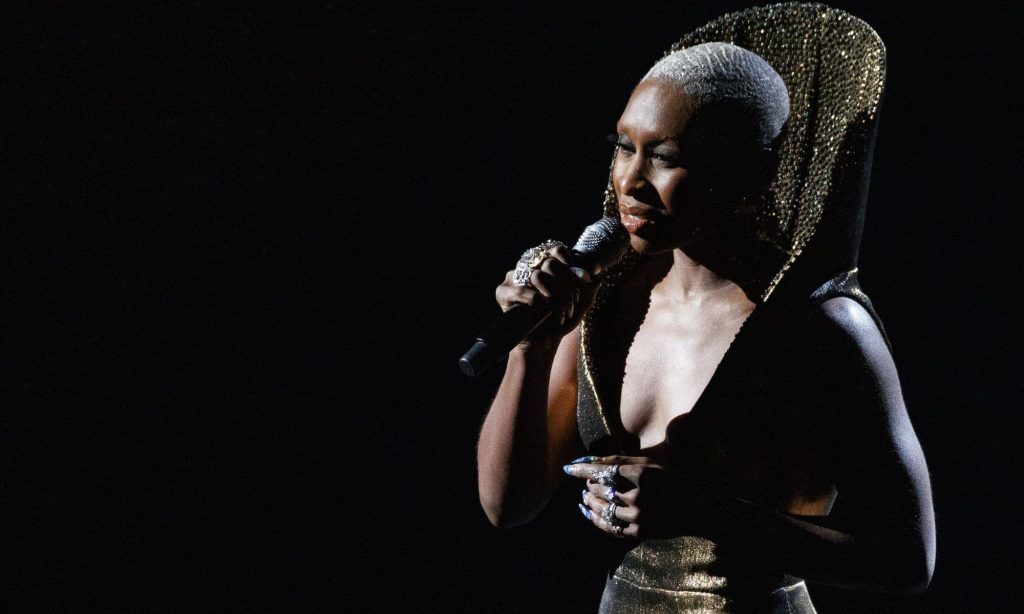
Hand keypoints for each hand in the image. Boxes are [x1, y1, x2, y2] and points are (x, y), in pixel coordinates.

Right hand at [495, 243, 596, 351]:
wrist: (545, 340)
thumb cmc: (562, 316)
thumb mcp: (584, 299)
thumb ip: (591, 282)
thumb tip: (593, 271)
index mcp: (545, 262)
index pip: (556, 249)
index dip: (571, 262)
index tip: (583, 279)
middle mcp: (528, 266)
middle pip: (549, 263)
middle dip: (566, 284)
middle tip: (574, 300)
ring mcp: (513, 277)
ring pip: (537, 275)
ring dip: (555, 296)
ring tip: (563, 311)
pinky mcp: (503, 292)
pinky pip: (522, 290)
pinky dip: (538, 302)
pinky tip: (545, 312)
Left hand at [564, 455, 707, 539]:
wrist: (696, 507)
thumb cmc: (669, 478)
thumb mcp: (647, 463)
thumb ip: (618, 460)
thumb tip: (587, 460)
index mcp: (641, 474)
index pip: (602, 470)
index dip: (582, 470)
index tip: (568, 468)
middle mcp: (638, 495)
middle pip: (601, 489)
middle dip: (589, 485)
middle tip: (586, 482)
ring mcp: (639, 516)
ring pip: (602, 509)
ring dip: (589, 501)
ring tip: (585, 495)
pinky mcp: (639, 532)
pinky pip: (609, 527)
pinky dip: (594, 519)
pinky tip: (587, 511)